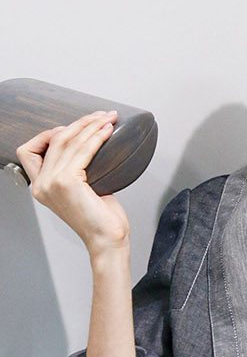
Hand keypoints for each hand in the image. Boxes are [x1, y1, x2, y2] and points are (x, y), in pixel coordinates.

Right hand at [16, 112, 129, 255]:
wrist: (107, 239)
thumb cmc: (99, 219)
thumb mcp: (80, 190)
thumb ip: (74, 171)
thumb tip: (87, 146)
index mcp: (40, 187)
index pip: (29, 151)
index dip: (48, 135)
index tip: (73, 131)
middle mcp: (41, 184)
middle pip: (54, 140)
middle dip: (79, 123)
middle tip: (100, 116)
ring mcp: (52, 182)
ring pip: (69, 141)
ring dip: (90, 125)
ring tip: (108, 119)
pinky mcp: (68, 181)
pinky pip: (83, 150)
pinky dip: (96, 137)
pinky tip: (107, 131)